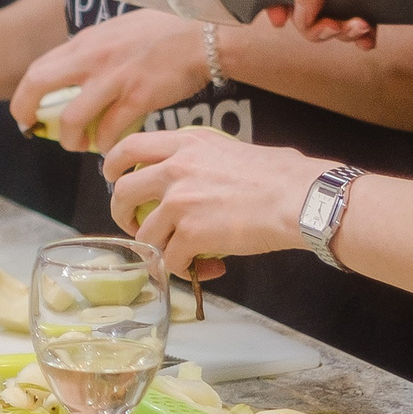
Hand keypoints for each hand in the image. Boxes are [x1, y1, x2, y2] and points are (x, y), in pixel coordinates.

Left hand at [9, 9, 209, 153]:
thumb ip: (97, 48)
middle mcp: (93, 57)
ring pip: (72, 119)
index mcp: (87, 41)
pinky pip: (109, 131)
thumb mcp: (118, 30)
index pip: (39, 67)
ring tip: (79, 146)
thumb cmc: (164, 32)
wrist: (201, 37)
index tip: (26, 111)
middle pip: (39, 84)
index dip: (25, 93)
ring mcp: (113, 78)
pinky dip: (105, 144)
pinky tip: (110, 147)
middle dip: (26, 110)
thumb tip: (79, 66)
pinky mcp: (137, 98)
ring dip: (70, 139)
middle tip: (32, 129)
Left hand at [103, 127, 325, 276]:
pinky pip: (169, 259)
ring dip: (158, 249)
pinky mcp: (190, 234)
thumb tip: (201, 175)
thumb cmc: (281, 175)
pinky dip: (181, 269)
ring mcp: (179, 202)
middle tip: (134, 225)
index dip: (114, 165)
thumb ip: (204, 160)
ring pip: (144, 234)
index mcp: (184, 144)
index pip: (130, 147)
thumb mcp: (231, 150)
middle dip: (122, 214)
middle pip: (123, 192)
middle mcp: (174, 169)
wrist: (299, 199)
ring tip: (180, 255)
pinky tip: (201, 269)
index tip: (113, 178)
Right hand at [255, 0, 412, 46]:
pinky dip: (361, 34)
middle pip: (299, 2)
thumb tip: (297, 15)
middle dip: (314, 23)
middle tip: (334, 27)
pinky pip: (355, 21)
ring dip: (341, 30)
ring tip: (362, 26)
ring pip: (327, 16)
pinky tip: (370, 36)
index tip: (279, 19)